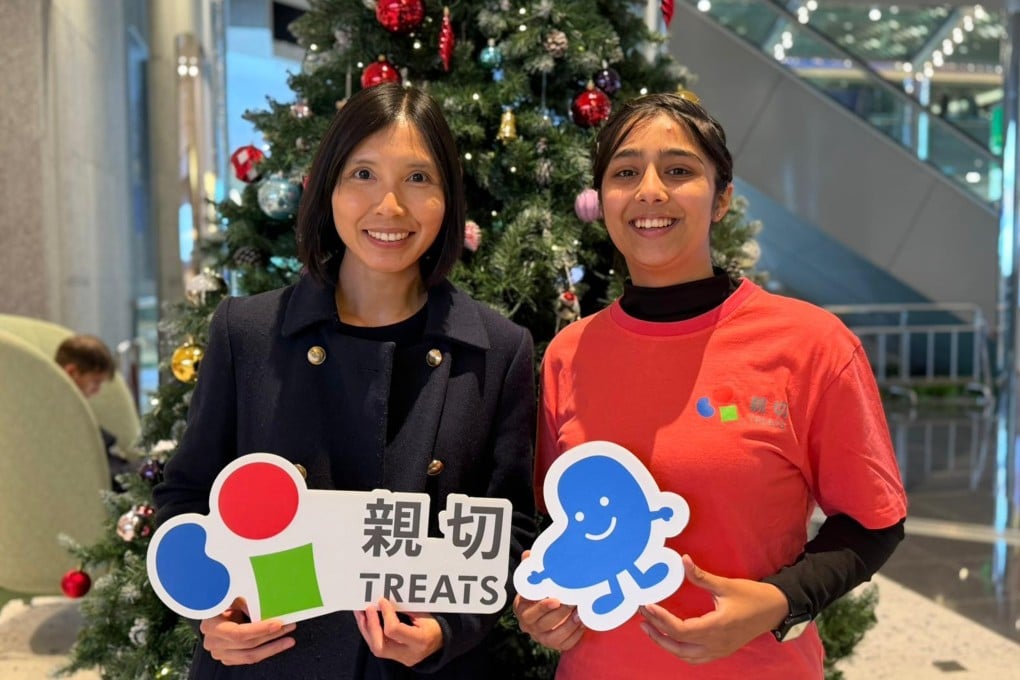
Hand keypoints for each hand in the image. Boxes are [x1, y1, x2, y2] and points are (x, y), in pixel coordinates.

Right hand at [199, 597, 295, 665]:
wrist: (214, 612)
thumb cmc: (224, 601)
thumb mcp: (233, 596)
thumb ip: (246, 603)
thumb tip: (262, 612)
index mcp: (211, 625)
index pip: (238, 633)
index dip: (259, 629)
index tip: (277, 624)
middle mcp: (213, 642)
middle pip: (247, 644)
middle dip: (271, 636)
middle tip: (289, 626)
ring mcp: (220, 653)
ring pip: (250, 656)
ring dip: (272, 648)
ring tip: (288, 640)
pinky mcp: (228, 658)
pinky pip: (249, 659)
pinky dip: (265, 652)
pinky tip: (277, 644)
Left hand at [354, 598, 443, 666]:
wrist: (442, 644)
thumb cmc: (435, 627)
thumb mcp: (426, 615)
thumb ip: (407, 609)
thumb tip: (388, 600)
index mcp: (419, 641)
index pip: (394, 630)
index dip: (386, 614)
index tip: (382, 601)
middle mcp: (408, 653)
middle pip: (380, 646)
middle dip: (370, 626)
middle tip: (366, 608)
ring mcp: (400, 658)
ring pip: (376, 648)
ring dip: (366, 628)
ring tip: (360, 612)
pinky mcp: (394, 657)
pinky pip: (378, 646)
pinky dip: (370, 632)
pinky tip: (366, 620)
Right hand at [513, 550, 584, 651]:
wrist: (545, 608)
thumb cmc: (539, 592)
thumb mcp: (533, 581)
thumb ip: (531, 568)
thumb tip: (528, 554)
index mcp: (522, 610)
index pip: (530, 611)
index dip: (543, 607)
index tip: (556, 599)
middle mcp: (529, 626)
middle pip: (543, 624)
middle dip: (561, 614)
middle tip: (573, 602)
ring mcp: (541, 638)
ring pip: (554, 638)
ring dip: (568, 626)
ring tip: (579, 613)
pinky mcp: (554, 645)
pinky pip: (565, 645)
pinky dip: (575, 635)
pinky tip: (582, 623)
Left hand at [638, 554, 788, 663]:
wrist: (776, 610)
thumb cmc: (753, 596)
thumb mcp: (727, 585)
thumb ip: (702, 576)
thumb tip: (683, 560)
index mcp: (716, 627)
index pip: (680, 630)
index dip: (660, 619)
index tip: (646, 606)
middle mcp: (716, 644)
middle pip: (678, 648)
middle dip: (657, 634)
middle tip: (642, 618)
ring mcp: (720, 650)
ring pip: (686, 657)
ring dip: (667, 645)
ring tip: (651, 629)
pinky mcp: (722, 650)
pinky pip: (696, 658)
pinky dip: (680, 651)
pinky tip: (671, 638)